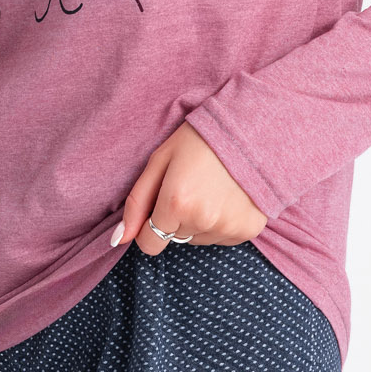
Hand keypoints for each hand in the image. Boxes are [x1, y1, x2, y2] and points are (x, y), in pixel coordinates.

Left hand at [113, 122, 267, 254]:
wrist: (251, 128)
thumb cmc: (200, 140)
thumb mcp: (160, 161)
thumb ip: (136, 203)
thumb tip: (119, 239)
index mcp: (176, 203)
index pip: (150, 244)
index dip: (150, 226)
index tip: (160, 206)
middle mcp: (203, 221)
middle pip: (175, 239)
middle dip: (176, 219)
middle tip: (191, 186)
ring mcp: (229, 227)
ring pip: (199, 239)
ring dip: (200, 221)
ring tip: (211, 189)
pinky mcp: (249, 229)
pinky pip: (223, 237)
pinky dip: (222, 222)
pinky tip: (228, 196)